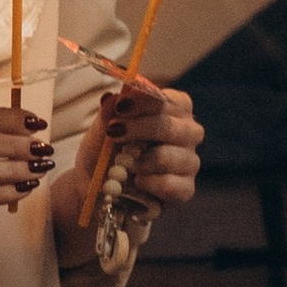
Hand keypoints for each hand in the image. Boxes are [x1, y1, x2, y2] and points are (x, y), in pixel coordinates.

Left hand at [64, 78, 202, 248]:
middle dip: (138, 129)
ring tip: (124, 164)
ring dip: (139, 161)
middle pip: (169, 126)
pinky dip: (148, 184)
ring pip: (168, 157)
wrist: (97, 185)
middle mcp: (188, 132)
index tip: (120, 107)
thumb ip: (108, 111)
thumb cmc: (106, 149)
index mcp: (174, 109)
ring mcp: (190, 161)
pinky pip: (171, 185)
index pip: (168, 100)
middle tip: (113, 133)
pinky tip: (137, 182)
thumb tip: (112, 98)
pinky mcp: (186, 188)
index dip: (144, 102)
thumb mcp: (102, 128)